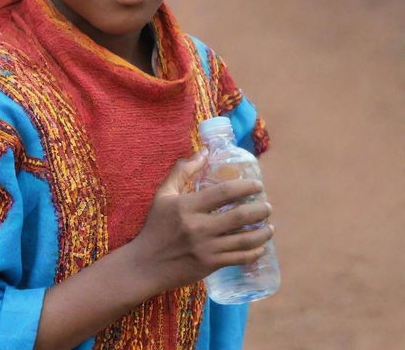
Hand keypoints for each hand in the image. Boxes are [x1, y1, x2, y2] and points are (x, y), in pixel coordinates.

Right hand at [127, 154, 273, 293]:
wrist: (147, 263)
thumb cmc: (156, 226)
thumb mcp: (164, 195)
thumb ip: (182, 171)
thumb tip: (204, 152)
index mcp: (187, 206)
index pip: (224, 192)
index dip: (245, 187)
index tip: (257, 185)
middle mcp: (199, 227)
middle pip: (239, 216)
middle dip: (260, 209)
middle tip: (267, 206)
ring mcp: (207, 248)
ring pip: (245, 240)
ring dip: (262, 232)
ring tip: (269, 226)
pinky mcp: (211, 265)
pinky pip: (240, 258)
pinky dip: (255, 252)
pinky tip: (260, 247)